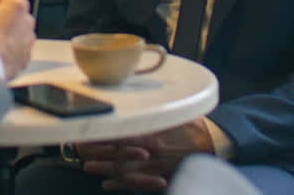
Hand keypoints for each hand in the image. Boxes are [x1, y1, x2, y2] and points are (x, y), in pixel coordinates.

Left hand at [77, 119, 215, 190]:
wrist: (214, 145)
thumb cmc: (195, 127)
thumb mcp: (174, 115)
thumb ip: (154, 115)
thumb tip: (139, 107)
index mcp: (153, 134)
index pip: (121, 135)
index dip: (103, 135)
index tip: (87, 132)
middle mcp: (151, 152)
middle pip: (118, 153)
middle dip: (97, 152)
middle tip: (79, 150)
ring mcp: (154, 168)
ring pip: (123, 170)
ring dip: (104, 168)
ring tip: (86, 167)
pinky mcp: (160, 178)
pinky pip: (137, 184)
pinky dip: (120, 186)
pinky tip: (107, 185)